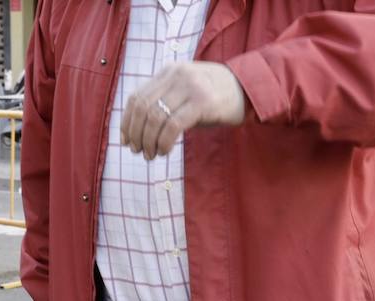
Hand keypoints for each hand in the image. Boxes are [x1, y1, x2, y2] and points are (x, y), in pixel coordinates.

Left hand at [120, 62, 245, 160]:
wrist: (248, 90)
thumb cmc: (214, 98)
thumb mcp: (185, 94)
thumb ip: (164, 103)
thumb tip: (137, 132)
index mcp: (169, 72)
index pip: (137, 97)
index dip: (127, 122)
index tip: (126, 141)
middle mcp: (177, 75)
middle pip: (143, 108)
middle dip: (136, 134)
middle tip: (139, 152)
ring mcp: (190, 87)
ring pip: (155, 117)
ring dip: (149, 141)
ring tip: (151, 154)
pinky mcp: (203, 102)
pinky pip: (173, 125)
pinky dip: (164, 142)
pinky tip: (164, 151)